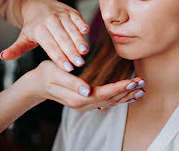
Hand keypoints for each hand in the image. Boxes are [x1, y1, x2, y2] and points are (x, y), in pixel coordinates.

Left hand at [0, 0, 89, 71]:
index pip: (50, 46)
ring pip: (71, 29)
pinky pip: (78, 18)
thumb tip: (3, 56)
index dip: (59, 57)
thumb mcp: (23, 37)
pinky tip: (87, 32)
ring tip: (85, 52)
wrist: (38, 4)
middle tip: (79, 63)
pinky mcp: (71, 11)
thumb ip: (16, 49)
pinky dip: (82, 24)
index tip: (67, 68)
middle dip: (71, 51)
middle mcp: (50, 20)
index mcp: (38, 29)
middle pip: (62, 38)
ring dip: (79, 40)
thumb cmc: (33, 26)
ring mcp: (61, 14)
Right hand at [23, 61, 145, 110]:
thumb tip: (87, 89)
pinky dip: (119, 98)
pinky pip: (106, 102)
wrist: (36, 84)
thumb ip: (71, 82)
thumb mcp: (56, 73)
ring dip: (126, 96)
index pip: (104, 94)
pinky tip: (129, 94)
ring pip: (110, 102)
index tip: (132, 81)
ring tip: (141, 89)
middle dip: (127, 91)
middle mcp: (83, 103)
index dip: (119, 88)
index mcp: (78, 97)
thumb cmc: (46, 74)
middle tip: (142, 82)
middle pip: (110, 99)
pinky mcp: (87, 101)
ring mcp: (85, 104)